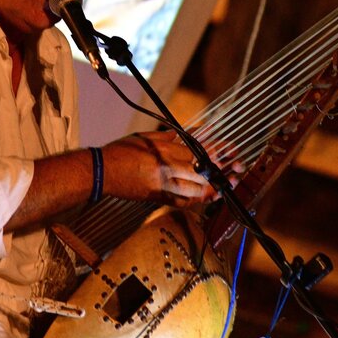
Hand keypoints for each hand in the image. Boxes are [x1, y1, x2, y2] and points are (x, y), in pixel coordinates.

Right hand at [102, 131, 221, 207]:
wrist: (102, 172)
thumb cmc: (121, 151)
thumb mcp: (147, 137)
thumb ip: (170, 137)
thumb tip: (187, 135)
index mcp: (166, 152)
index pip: (199, 152)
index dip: (219, 152)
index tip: (231, 151)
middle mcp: (167, 170)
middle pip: (202, 173)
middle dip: (221, 172)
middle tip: (235, 170)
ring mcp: (163, 186)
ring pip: (196, 191)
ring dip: (213, 189)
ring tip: (226, 186)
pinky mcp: (157, 198)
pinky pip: (182, 201)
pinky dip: (196, 200)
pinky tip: (205, 197)